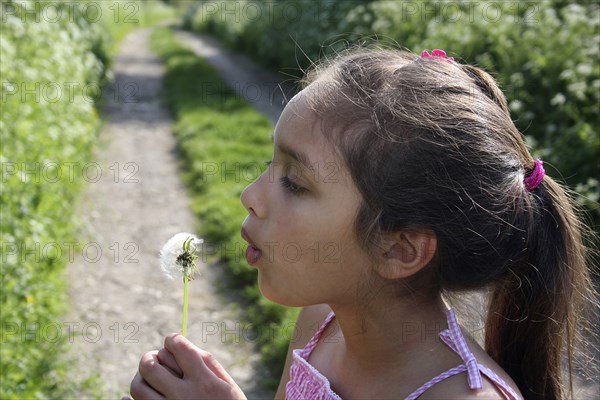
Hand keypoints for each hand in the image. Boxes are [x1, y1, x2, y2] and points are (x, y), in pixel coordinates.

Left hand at [127, 333, 246, 398]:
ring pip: (137, 386)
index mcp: (204, 382)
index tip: (173, 342)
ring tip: (149, 378)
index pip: (178, 347)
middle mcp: (183, 397)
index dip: (173, 339)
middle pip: (152, 365)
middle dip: (151, 356)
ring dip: (141, 377)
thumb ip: (208, 364)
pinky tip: (136, 396)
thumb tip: (184, 346)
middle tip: (155, 358)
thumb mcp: (228, 387)